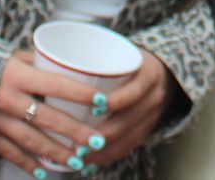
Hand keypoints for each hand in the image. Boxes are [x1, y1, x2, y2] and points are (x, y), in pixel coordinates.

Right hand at [0, 49, 177, 175]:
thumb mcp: (9, 57)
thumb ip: (36, 63)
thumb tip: (67, 65)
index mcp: (14, 75)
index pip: (55, 85)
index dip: (80, 94)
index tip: (102, 102)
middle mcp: (6, 100)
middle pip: (48, 119)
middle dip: (75, 132)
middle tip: (97, 141)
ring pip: (32, 141)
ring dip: (57, 153)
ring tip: (78, 160)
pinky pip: (11, 153)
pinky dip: (29, 163)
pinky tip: (45, 171)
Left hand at [79, 48, 177, 164]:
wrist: (163, 70)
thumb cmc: (130, 59)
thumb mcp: (123, 52)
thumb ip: (97, 58)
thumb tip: (51, 58)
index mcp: (149, 74)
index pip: (134, 91)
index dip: (116, 101)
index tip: (93, 109)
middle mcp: (154, 96)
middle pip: (128, 121)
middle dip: (101, 135)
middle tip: (75, 141)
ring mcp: (153, 116)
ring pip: (128, 139)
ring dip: (102, 151)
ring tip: (78, 155)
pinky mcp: (148, 129)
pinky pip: (130, 147)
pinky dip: (110, 155)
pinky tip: (91, 161)